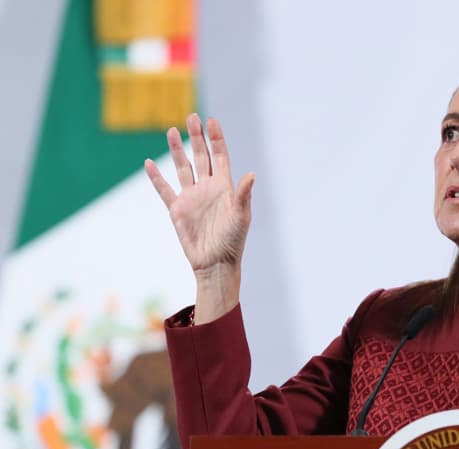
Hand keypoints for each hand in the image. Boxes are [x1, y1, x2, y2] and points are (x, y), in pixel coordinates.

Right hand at [144, 114, 254, 275]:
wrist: (215, 264)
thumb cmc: (233, 241)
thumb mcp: (241, 217)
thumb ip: (243, 195)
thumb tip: (251, 174)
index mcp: (224, 187)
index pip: (220, 156)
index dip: (216, 139)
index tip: (212, 120)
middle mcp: (207, 188)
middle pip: (200, 156)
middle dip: (196, 137)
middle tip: (192, 117)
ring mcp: (191, 197)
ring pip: (182, 167)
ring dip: (177, 150)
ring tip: (171, 130)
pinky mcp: (177, 210)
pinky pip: (164, 189)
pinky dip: (156, 177)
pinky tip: (149, 163)